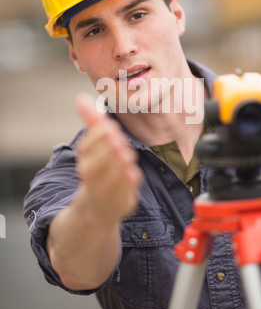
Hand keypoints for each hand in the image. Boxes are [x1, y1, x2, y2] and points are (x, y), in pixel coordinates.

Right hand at [75, 94, 141, 223]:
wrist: (95, 210)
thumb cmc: (96, 170)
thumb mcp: (91, 148)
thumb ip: (90, 123)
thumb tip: (81, 98)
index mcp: (84, 162)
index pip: (91, 142)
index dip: (101, 133)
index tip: (110, 129)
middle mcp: (91, 178)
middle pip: (106, 154)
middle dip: (114, 146)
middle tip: (121, 142)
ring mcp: (106, 191)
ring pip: (119, 169)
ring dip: (124, 160)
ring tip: (126, 156)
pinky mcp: (121, 202)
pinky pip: (130, 184)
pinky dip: (131, 176)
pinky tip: (131, 172)